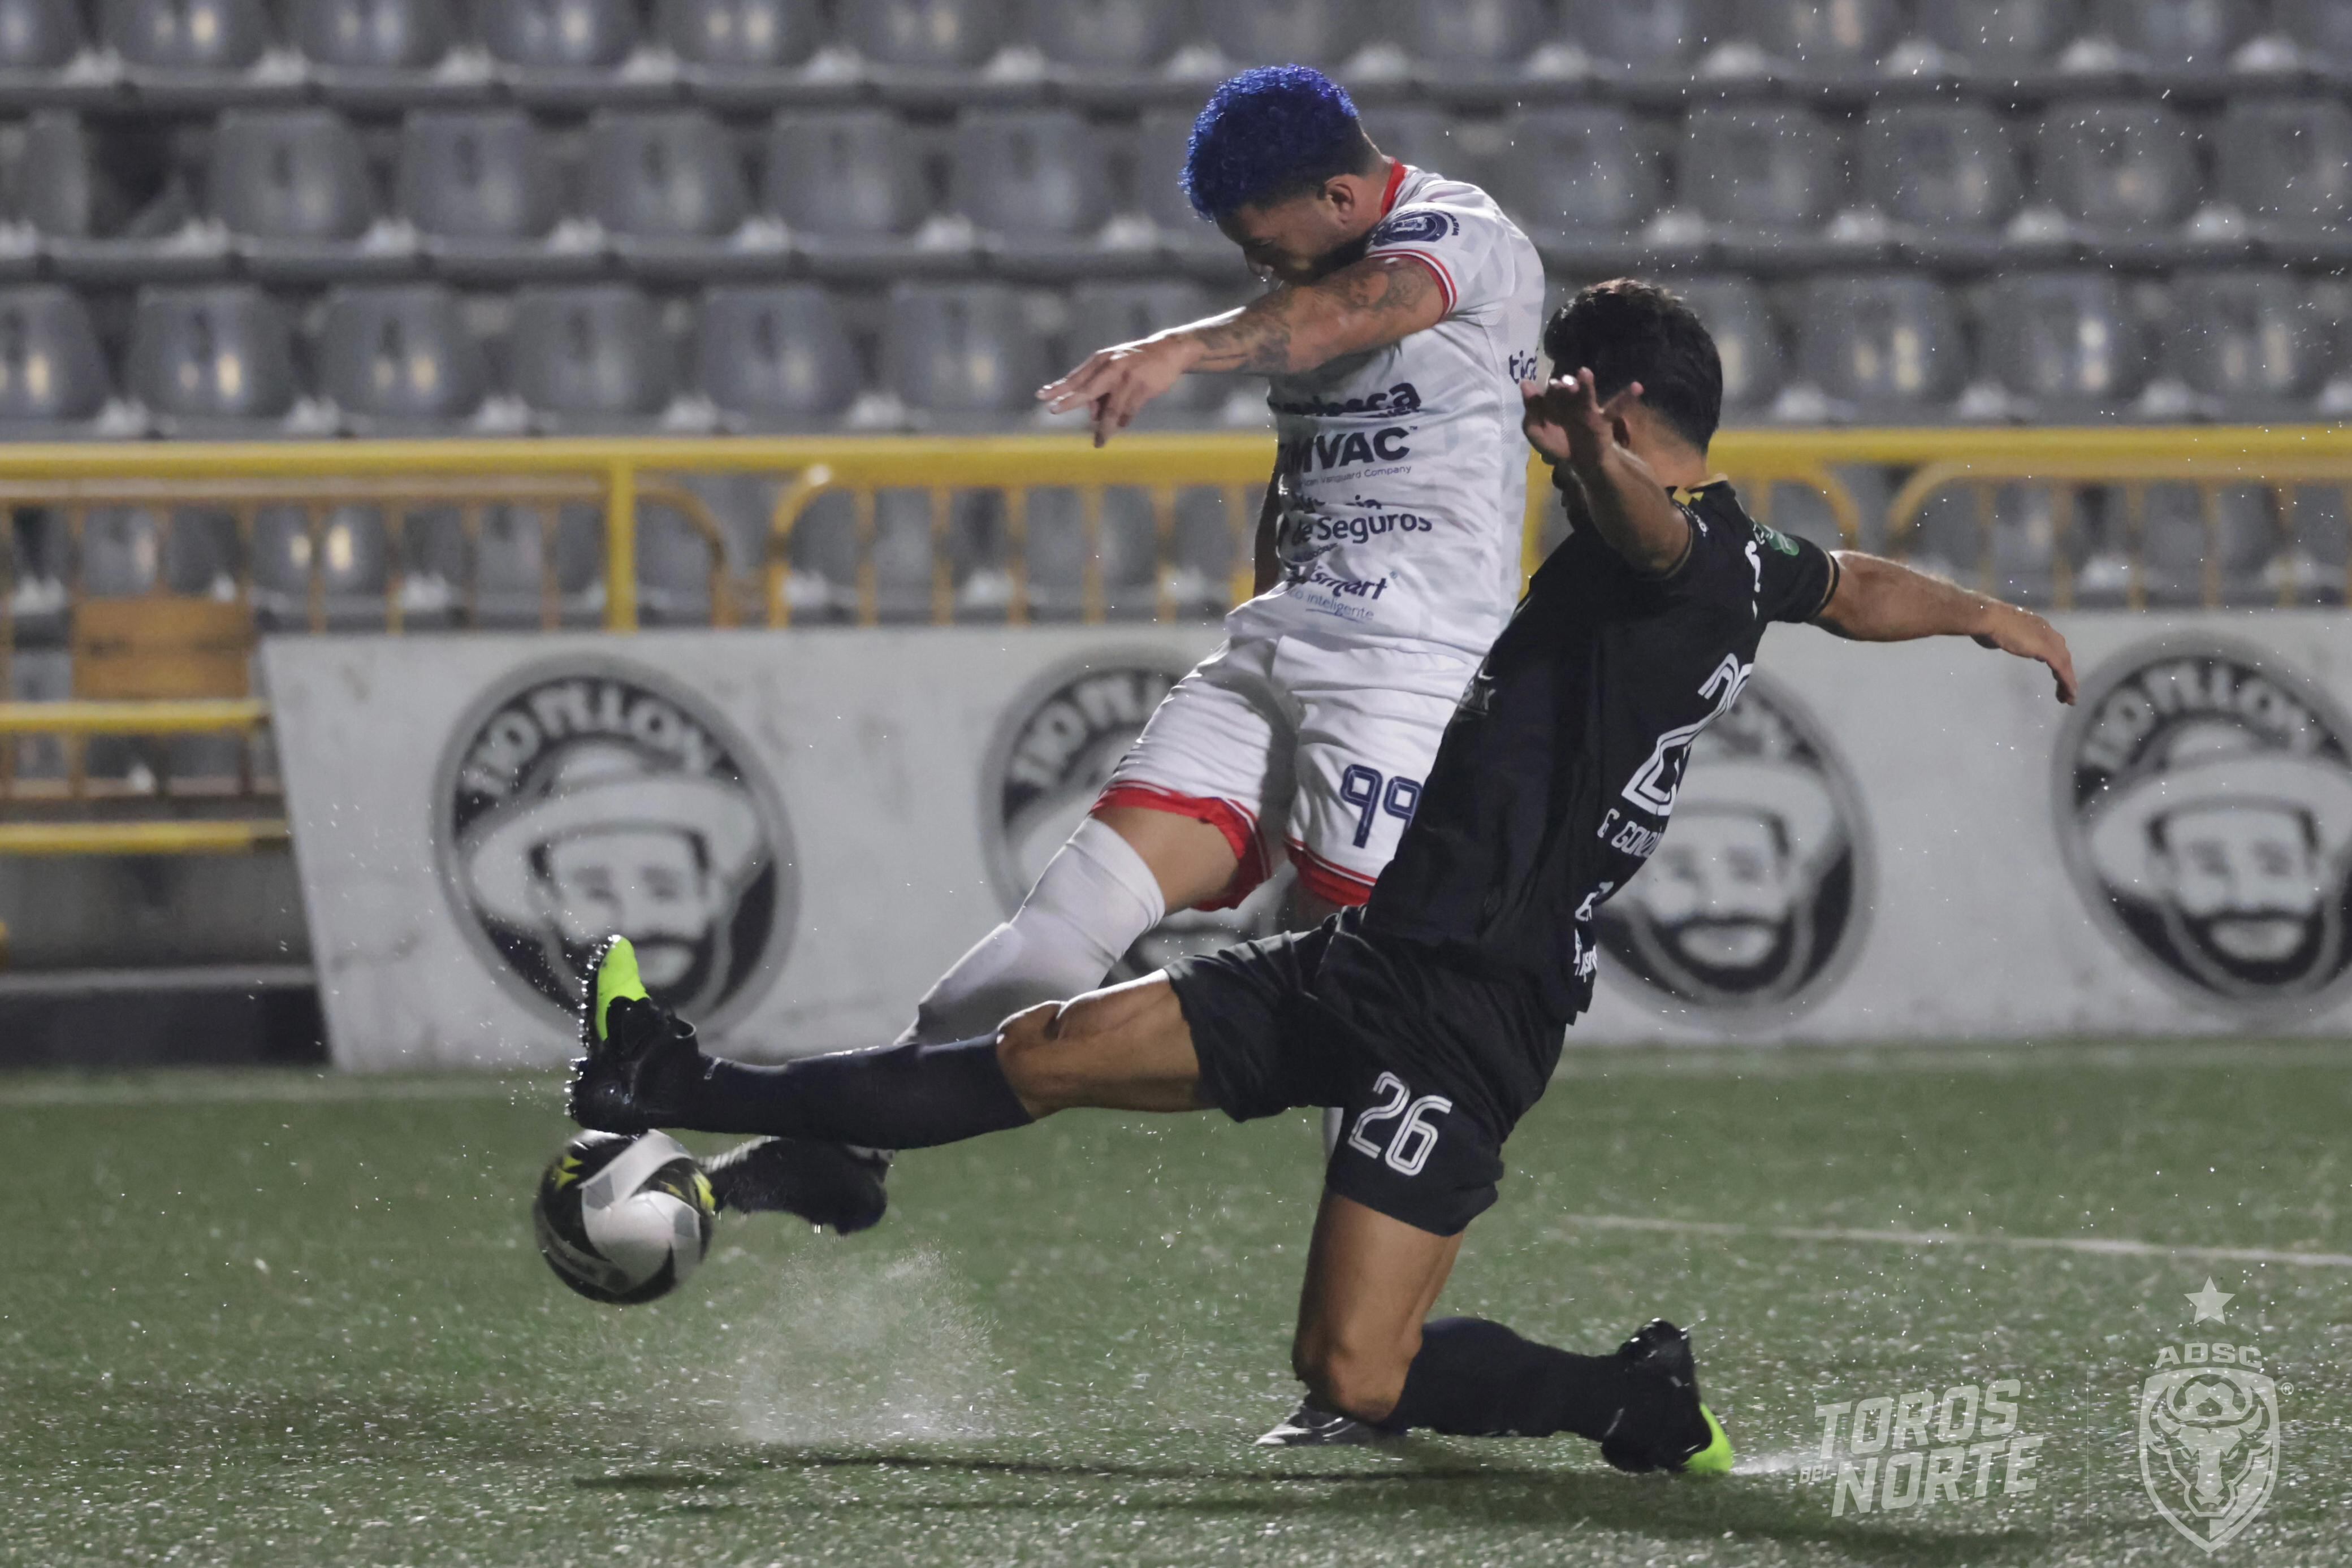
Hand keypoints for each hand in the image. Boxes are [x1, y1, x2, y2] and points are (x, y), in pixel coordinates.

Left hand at [1039, 335, 1196, 447]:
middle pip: (1087, 390)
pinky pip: (1128, 413)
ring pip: (1111, 410)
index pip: (1075, 378)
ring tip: (1099, 443)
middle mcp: (1111, 367)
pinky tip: (1122, 423)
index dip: (1058, 388)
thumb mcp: (1113, 368)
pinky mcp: (1143, 388)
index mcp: (1100, 360)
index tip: (1040, 396)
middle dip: (1069, 401)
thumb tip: (1093, 417)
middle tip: (1052, 410)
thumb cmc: (1135, 362)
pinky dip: (1124, 421)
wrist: (1168, 351)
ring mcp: (1127, 377)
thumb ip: (1100, 390)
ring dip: (1105, 429)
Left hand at [1521, 368, 1640, 470]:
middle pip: (1566, 391)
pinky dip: (1627, 398)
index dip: (1545, 393)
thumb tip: (1524, 384)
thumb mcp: (1537, 432)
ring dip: (1585, 385)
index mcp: (1553, 404)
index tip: (1546, 389)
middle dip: (1562, 386)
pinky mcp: (1603, 420)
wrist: (1583, 463)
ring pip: (1586, 395)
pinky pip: (1615, 408)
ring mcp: (1588, 410)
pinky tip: (1637, 387)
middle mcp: (1570, 402)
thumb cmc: (1559, 444)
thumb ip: (1530, 412)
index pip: (1547, 395)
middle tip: (1559, 384)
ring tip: (1584, 373)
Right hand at [1973, 604, 2077, 704]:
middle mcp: (2046, 632)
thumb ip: (2004, 637)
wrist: (1989, 618)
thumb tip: (1998, 639)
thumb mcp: (1999, 632)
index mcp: (2036, 627)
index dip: (2056, 662)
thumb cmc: (1988, 624)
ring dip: (2068, 681)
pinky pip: (2061, 669)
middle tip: (2065, 691)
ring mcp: (2048, 640)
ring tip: (2069, 699)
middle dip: (2065, 673)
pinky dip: (2067, 682)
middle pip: (2063, 655)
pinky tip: (2069, 694)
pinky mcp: (2047, 650)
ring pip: (2065, 663)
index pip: (2052, 646)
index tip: (2055, 677)